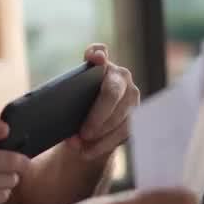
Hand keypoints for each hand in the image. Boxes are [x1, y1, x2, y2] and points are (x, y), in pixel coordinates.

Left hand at [68, 43, 138, 160]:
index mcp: (101, 66)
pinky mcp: (135, 117)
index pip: (98, 52)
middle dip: (98, 115)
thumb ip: (67, 89)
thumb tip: (74, 87)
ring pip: (120, 118)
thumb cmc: (78, 107)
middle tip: (82, 132)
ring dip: (98, 136)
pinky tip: (87, 151)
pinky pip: (122, 134)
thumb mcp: (68, 98)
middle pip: (111, 93)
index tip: (95, 58)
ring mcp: (132, 97)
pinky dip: (102, 145)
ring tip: (79, 146)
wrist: (90, 126)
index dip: (96, 54)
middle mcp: (121, 77)